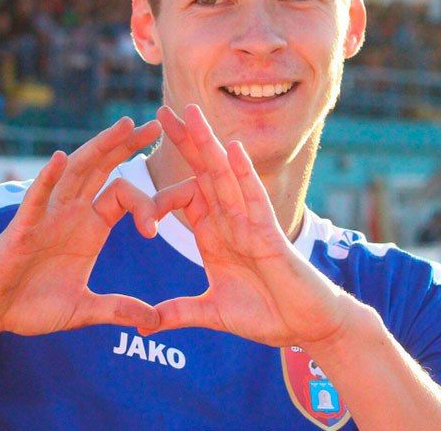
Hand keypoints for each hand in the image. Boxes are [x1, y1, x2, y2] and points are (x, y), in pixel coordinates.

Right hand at [0, 117, 174, 336]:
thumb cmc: (30, 306)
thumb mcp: (83, 310)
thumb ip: (117, 309)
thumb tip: (154, 320)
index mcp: (89, 227)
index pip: (123, 196)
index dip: (145, 204)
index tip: (155, 230)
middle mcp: (70, 213)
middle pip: (102, 170)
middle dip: (127, 146)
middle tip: (154, 124)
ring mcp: (46, 216)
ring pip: (76, 174)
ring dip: (98, 148)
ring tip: (122, 126)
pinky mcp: (21, 229)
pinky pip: (36, 199)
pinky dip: (47, 178)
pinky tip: (61, 159)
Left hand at [148, 105, 354, 347]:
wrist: (307, 328)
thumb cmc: (267, 314)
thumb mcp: (213, 313)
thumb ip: (180, 312)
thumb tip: (145, 323)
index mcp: (214, 235)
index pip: (183, 200)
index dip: (157, 198)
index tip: (133, 203)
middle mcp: (231, 221)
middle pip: (203, 173)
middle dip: (184, 143)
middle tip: (162, 111)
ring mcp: (251, 223)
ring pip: (225, 176)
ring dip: (208, 144)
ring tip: (191, 114)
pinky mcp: (270, 234)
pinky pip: (254, 198)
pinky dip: (243, 173)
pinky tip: (231, 148)